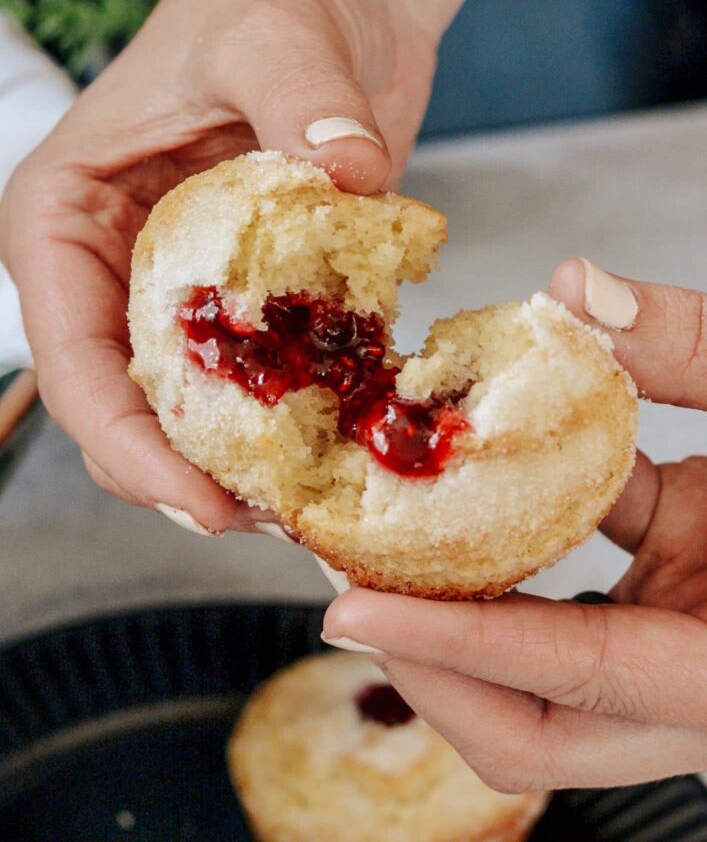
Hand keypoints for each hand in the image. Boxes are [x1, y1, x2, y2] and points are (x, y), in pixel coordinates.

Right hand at [0, 0, 432, 532]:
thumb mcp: (272, 34)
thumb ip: (303, 100)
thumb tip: (348, 170)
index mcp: (63, 216)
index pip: (72, 359)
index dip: (131, 447)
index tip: (207, 503)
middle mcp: (107, 265)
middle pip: (125, 406)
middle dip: (190, 475)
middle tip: (277, 522)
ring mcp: (177, 285)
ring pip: (189, 408)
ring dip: (245, 463)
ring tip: (316, 508)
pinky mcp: (247, 292)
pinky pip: (260, 376)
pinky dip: (298, 419)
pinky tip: (350, 450)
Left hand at [323, 258, 706, 789]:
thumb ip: (701, 350)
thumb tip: (576, 289)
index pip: (576, 674)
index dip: (455, 650)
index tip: (347, 613)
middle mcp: (699, 681)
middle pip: (531, 726)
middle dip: (427, 661)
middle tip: (344, 576)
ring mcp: (679, 648)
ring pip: (536, 677)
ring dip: (450, 608)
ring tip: (374, 529)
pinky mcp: (671, 601)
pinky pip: (569, 596)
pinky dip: (508, 549)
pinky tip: (465, 480)